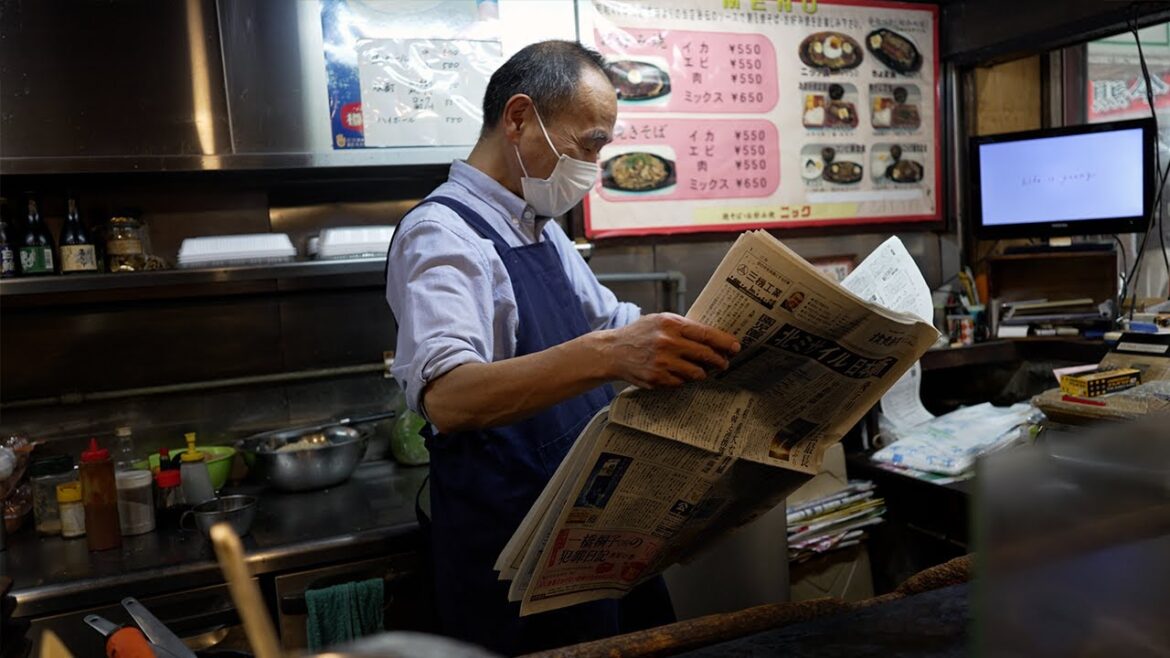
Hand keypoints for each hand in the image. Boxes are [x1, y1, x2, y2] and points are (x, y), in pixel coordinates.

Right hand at [599, 313, 739, 388]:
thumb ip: (683, 326)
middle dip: (719, 361)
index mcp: (671, 325)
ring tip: (701, 370)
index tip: (735, 346)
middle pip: (706, 355)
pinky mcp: (657, 379)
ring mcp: (663, 362)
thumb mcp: (660, 321)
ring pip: (697, 373)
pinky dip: (684, 379)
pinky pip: (682, 383)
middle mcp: (668, 343)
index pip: (706, 334)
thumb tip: (712, 336)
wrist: (613, 352)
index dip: (725, 342)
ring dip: (703, 372)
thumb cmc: (639, 334)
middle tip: (724, 363)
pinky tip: (679, 374)